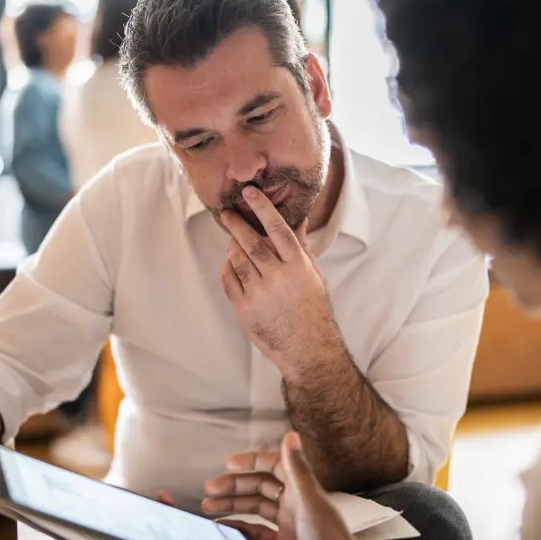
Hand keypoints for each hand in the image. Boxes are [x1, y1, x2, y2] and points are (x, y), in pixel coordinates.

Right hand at [205, 434, 372, 539]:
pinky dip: (240, 528)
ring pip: (255, 509)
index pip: (273, 466)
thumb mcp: (311, 503)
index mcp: (301, 490)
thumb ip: (298, 470)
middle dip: (235, 485)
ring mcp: (288, 525)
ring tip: (208, 507)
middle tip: (210, 488)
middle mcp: (294, 504)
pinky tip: (224, 527)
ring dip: (233, 506)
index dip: (251, 462)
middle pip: (259, 487)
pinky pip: (257, 533)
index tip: (228, 463)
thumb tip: (291, 435)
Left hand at [220, 186, 338, 377]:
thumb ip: (302, 246)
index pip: (277, 228)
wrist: (307, 347)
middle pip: (251, 242)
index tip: (250, 192)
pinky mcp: (244, 309)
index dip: (262, 208)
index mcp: (298, 265)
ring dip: (232, 246)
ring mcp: (259, 293)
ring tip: (233, 240)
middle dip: (237, 224)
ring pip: (237, 259)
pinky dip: (227, 268)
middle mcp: (278, 277)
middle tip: (227, 213)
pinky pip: (229, 280)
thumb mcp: (314, 275)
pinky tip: (231, 263)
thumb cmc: (312, 308)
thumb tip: (299, 220)